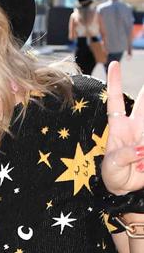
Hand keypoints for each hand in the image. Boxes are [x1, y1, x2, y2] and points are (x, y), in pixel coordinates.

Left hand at [102, 61, 143, 194]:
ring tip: (140, 152)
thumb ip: (122, 157)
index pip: (116, 101)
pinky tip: (142, 163)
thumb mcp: (112, 168)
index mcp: (120, 127)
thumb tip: (138, 150)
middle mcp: (137, 125)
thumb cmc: (114, 174)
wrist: (125, 188)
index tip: (114, 64)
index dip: (115, 82)